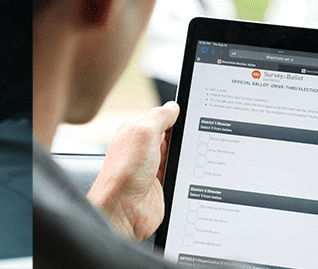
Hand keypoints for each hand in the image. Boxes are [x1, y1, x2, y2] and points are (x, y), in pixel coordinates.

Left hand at [87, 101, 179, 240]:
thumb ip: (159, 117)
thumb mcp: (144, 133)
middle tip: (194, 136)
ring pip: (176, 155)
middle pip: (170, 136)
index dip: (176, 116)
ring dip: (185, 156)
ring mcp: (151, 168)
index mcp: (135, 132)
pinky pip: (178, 174)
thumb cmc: (125, 172)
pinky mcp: (160, 185)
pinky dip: (185, 172)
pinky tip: (190, 171)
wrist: (123, 210)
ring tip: (192, 155)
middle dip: (183, 136)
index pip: (160, 117)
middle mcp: (142, 149)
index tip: (192, 115)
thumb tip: (172, 107)